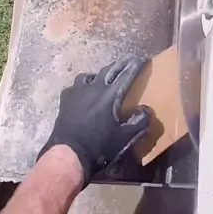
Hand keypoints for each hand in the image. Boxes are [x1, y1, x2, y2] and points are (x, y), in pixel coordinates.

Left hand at [37, 57, 150, 186]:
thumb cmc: (98, 147)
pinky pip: (76, 86)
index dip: (137, 66)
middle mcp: (94, 88)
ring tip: (105, 79)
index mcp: (110, 95)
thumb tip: (147, 110)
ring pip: (91, 76)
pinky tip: (84, 93)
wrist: (69, 154)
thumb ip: (140, 123)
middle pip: (110, 70)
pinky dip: (84, 86)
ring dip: (101, 75)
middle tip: (129, 62)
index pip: (127, 75)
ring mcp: (77, 92)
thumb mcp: (124, 138)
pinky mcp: (65, 99)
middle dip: (121, 65)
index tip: (144, 59)